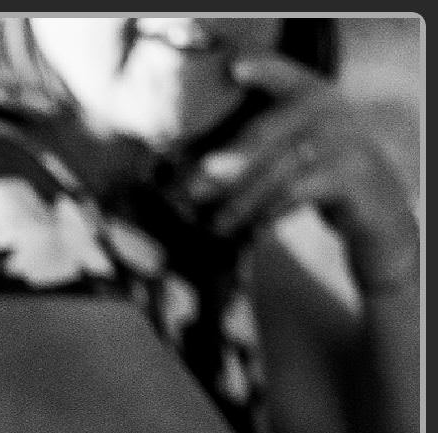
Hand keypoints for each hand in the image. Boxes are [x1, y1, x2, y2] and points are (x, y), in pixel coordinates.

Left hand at [181, 53, 418, 295]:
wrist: (374, 204)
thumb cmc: (315, 172)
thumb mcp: (290, 149)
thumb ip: (253, 146)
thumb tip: (189, 173)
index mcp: (312, 94)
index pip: (286, 75)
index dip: (264, 70)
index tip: (234, 70)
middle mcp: (331, 110)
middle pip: (269, 131)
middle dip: (229, 161)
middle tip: (194, 187)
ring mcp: (347, 140)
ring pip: (280, 169)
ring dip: (242, 199)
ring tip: (215, 224)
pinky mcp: (353, 175)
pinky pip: (299, 192)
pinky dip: (269, 212)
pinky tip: (250, 230)